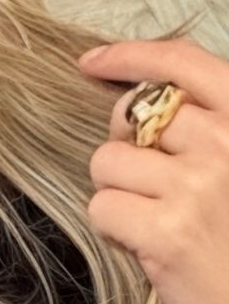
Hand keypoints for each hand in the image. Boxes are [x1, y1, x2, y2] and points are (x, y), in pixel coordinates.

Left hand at [79, 38, 228, 303]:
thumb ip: (209, 126)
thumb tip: (140, 92)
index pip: (183, 63)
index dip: (129, 55)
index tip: (94, 62)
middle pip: (131, 115)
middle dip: (123, 145)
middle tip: (151, 184)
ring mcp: (199, 186)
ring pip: (107, 162)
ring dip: (119, 192)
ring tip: (157, 222)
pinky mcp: (168, 232)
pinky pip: (103, 207)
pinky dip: (115, 230)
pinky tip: (150, 248)